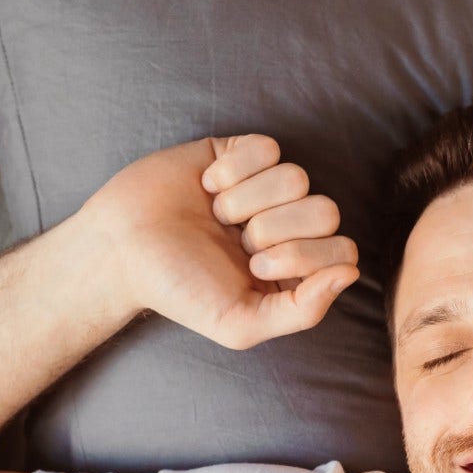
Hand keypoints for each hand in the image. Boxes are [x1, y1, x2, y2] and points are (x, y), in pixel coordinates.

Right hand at [78, 133, 359, 349]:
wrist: (120, 250)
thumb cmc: (179, 290)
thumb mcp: (241, 324)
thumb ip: (304, 311)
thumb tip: (352, 273)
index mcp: (297, 267)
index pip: (343, 250)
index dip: (305, 256)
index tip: (257, 267)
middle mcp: (288, 225)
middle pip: (326, 210)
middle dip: (276, 229)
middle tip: (236, 241)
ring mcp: (265, 187)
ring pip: (297, 176)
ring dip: (248, 200)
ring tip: (217, 215)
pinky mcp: (239, 153)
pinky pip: (266, 148)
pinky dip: (233, 169)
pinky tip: (207, 186)